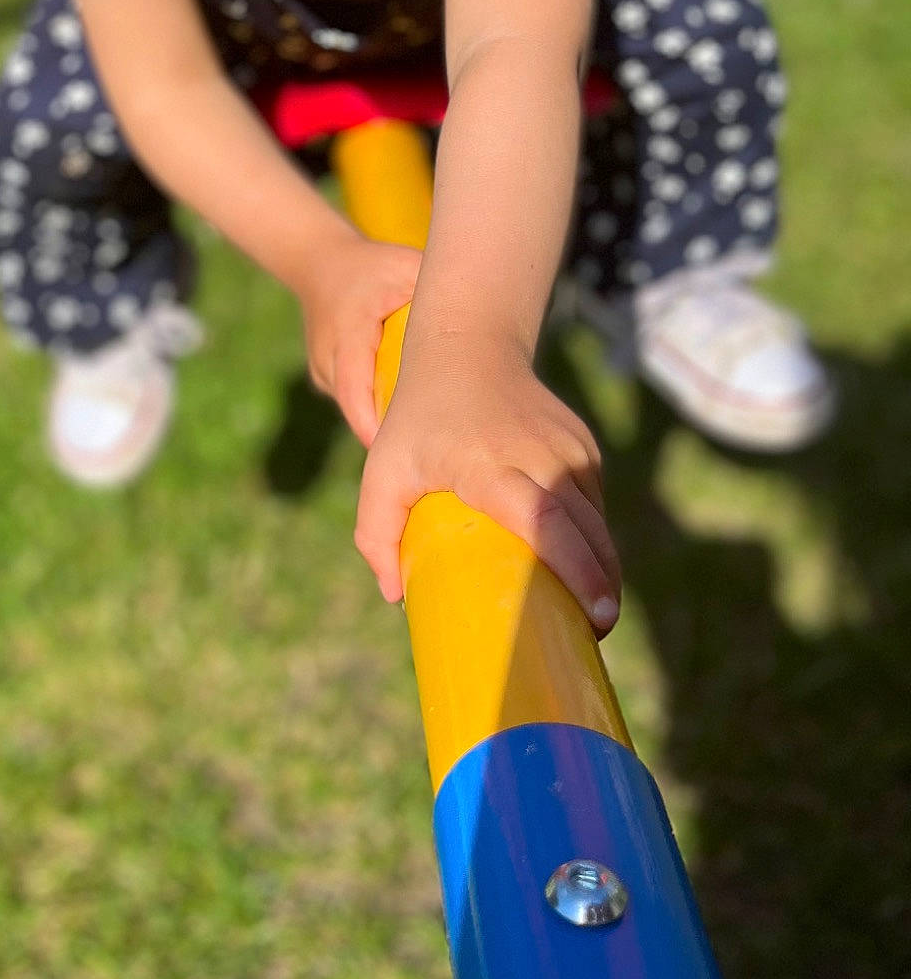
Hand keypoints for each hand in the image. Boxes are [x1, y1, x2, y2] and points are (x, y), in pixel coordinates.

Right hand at [297, 232, 421, 447]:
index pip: (357, 395)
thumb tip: (480, 311)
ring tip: (429, 432)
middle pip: (361, 411)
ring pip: (358, 410)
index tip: (409, 450)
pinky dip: (377, 406)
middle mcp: (329, 361)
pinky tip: (408, 408)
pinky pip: (355, 401)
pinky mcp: (326, 379)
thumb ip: (435, 287)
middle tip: (437, 451)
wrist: (318, 262)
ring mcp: (324, 373)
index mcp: (348, 337)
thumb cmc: (369, 264)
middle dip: (393, 433)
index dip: (377, 429)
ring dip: (385, 421)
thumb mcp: (405, 265)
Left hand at [353, 330, 620, 634]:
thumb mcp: (383, 467)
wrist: (468, 342)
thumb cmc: (419, 413)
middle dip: (601, 587)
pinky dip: (592, 537)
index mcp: (489, 464)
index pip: (543, 518)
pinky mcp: (583, 446)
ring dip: (601, 567)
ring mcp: (569, 448)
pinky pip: (594, 502)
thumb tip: (393, 594)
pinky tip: (582, 564)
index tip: (596, 613)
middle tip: (594, 635)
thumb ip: (376, 532)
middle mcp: (539, 455)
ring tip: (590, 612)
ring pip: (597, 522)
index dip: (575, 568)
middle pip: (585, 531)